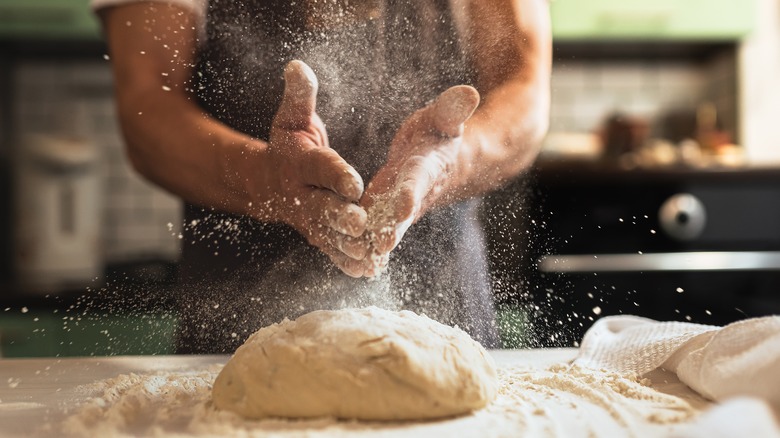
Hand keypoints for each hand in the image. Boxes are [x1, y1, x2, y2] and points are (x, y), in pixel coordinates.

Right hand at [243, 60, 368, 275]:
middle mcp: (302, 195)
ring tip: (369, 254)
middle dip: (340, 216)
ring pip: (328, 235)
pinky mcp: (316, 235)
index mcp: (300, 163)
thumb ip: (299, 96)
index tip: (354, 181)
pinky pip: (330, 250)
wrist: (267, 183)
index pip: (319, 168)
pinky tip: (366, 271)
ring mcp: (308, 219)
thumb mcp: (292, 118)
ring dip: (347, 246)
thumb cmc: (289, 145)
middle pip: (322, 207)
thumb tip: (297, 65)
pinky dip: (345, 261)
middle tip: (361, 223)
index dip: (336, 174)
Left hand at [356, 85, 480, 276]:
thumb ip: (452, 108)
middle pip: (403, 213)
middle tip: (380, 246)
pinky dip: (367, 247)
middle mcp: (415, 192)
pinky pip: (377, 231)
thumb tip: (470, 92)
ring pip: (388, 228)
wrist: (444, 161)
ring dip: (375, 244)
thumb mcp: (444, 118)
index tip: (402, 205)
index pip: (418, 180)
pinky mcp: (386, 213)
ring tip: (360, 262)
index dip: (411, 192)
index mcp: (427, 167)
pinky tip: (353, 265)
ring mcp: (400, 207)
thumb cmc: (439, 133)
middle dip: (392, 229)